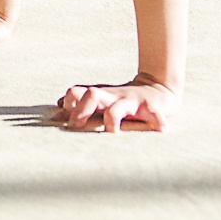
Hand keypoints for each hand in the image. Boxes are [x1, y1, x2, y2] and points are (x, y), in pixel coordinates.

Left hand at [50, 75, 176, 131]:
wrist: (159, 87)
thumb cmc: (125, 99)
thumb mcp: (104, 98)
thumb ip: (84, 101)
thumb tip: (59, 104)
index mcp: (101, 96)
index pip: (77, 93)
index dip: (69, 103)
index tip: (65, 118)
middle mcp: (113, 97)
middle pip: (92, 95)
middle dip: (82, 111)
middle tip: (76, 128)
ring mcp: (131, 101)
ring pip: (117, 108)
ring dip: (112, 118)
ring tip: (112, 132)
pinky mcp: (151, 106)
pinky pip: (154, 114)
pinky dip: (157, 121)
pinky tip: (161, 130)